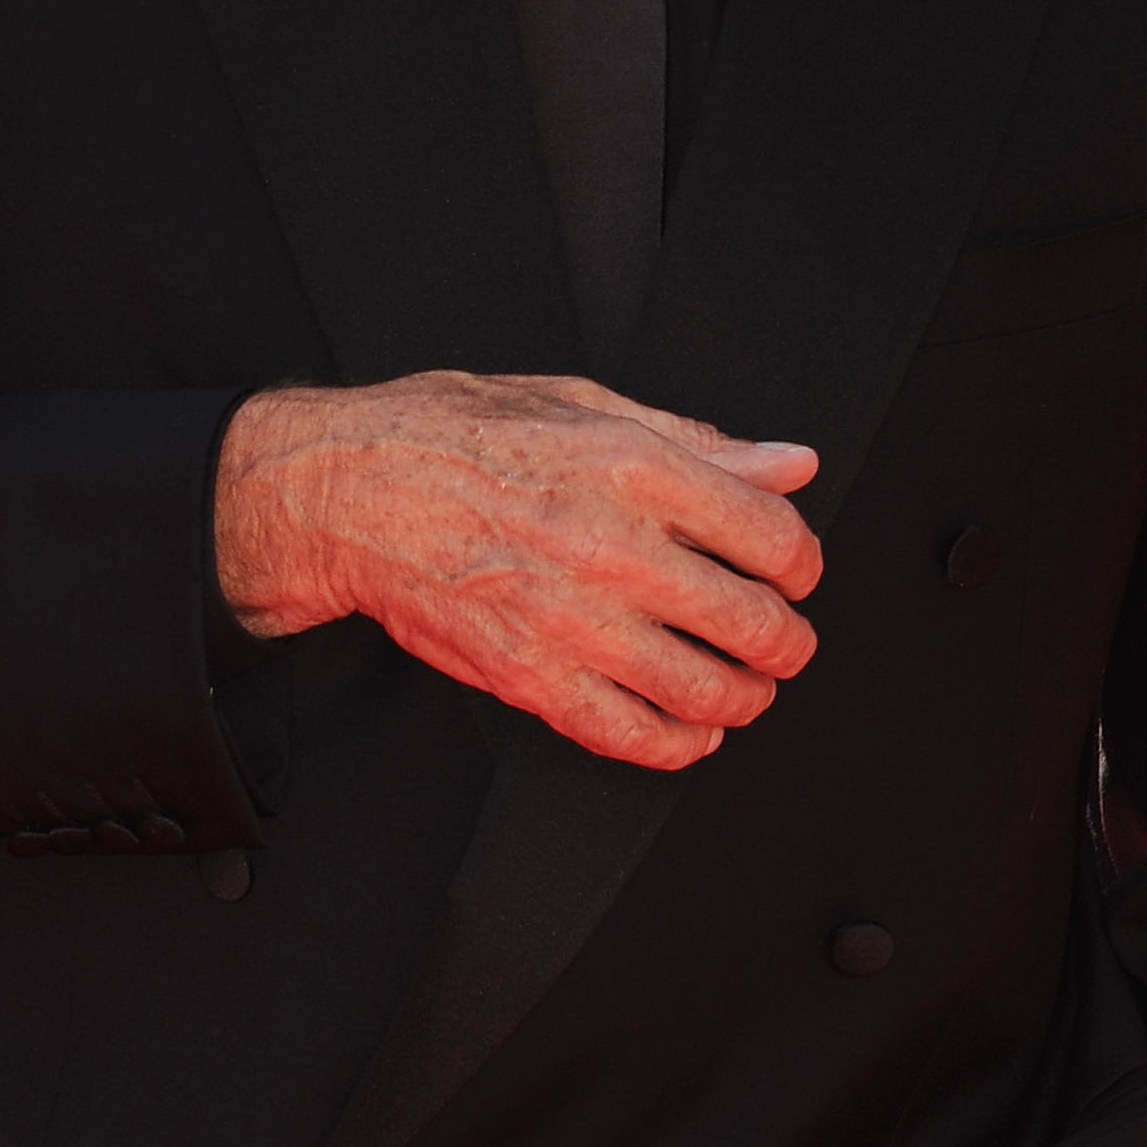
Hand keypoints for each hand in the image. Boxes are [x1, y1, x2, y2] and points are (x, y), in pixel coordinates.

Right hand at [213, 372, 820, 770]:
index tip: (793, 572)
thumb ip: (695, 440)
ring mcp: (570, 621)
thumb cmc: (449, 434)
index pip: (773, 535)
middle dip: (786, 642)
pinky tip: (689, 730)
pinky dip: (678, 744)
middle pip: (754, 623)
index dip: (802, 563)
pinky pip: (632, 735)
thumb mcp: (577, 402)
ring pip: (705, 691)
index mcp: (631, 466)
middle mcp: (610, 546)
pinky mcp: (528, 677)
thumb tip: (788, 462)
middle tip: (782, 641)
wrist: (345, 491)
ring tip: (742, 686)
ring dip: (744, 697)